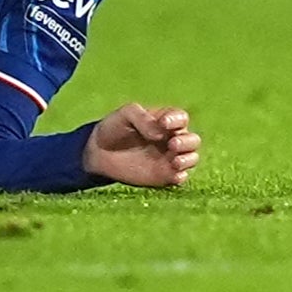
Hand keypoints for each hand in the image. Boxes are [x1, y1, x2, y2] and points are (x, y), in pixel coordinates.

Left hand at [81, 103, 200, 187]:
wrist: (99, 153)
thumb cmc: (114, 128)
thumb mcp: (125, 115)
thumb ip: (142, 118)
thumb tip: (160, 133)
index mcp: (164, 120)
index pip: (181, 118)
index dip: (177, 120)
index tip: (163, 123)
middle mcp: (171, 138)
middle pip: (193, 140)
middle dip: (187, 142)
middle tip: (172, 144)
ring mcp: (169, 158)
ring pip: (192, 158)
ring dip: (188, 159)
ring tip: (174, 160)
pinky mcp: (164, 175)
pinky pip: (181, 177)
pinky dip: (181, 176)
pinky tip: (173, 174)